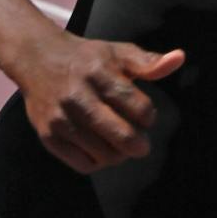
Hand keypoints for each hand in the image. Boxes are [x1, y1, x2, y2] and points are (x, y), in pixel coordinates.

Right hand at [9, 32, 184, 173]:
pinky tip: (101, 149)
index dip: (149, 116)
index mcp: (100, 73)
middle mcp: (78, 97)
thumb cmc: (88, 58)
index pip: (138, 107)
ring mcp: (61, 119)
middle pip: (122, 136)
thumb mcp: (119, 53)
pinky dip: (98, 162)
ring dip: (119, 155)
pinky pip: (82, 164)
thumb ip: (149, 62)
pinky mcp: (48, 136)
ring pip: (104, 154)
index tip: (146, 115)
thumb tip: (178, 58)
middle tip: (142, 143)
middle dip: (139, 144)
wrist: (38, 59)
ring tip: (120, 144)